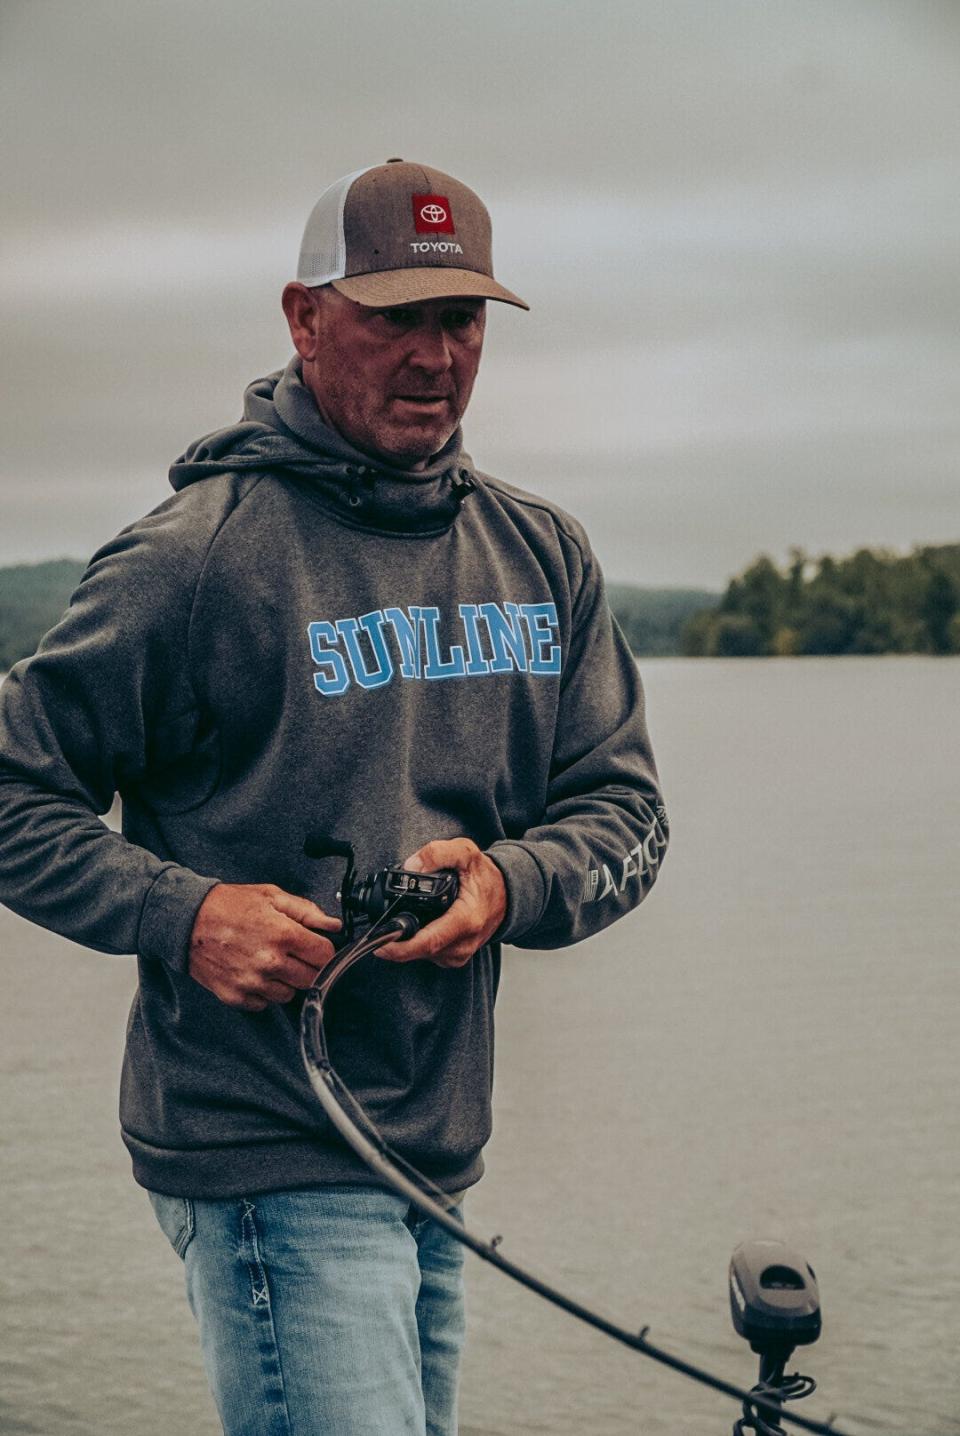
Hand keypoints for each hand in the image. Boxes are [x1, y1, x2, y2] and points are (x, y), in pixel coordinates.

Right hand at [188, 883, 340, 1010]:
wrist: (186, 920)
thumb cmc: (228, 905)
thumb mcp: (271, 896)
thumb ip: (306, 911)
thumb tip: (334, 925)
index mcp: (282, 934)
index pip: (325, 956)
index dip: (324, 949)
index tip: (317, 946)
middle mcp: (270, 963)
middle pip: (312, 979)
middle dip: (308, 966)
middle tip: (294, 953)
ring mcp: (252, 983)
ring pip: (290, 995)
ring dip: (286, 981)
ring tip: (270, 961)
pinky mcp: (236, 997)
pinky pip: (265, 1003)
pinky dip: (264, 991)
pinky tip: (254, 971)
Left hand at [376, 838, 506, 968]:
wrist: (507, 895)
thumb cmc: (486, 876)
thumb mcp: (465, 852)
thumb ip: (437, 853)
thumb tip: (411, 866)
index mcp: (467, 920)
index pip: (428, 942)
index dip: (400, 947)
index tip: (379, 944)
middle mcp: (464, 942)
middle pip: (421, 951)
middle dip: (397, 942)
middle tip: (379, 931)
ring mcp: (461, 953)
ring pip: (423, 955)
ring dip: (408, 942)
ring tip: (403, 922)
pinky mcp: (456, 957)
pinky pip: (430, 955)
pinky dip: (419, 943)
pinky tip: (419, 928)